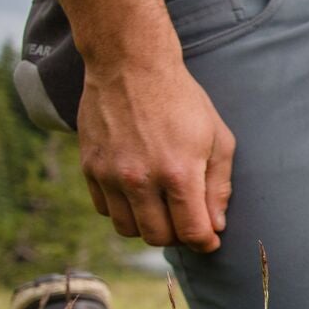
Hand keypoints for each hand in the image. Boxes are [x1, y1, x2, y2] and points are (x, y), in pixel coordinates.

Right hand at [76, 49, 235, 251]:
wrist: (131, 66)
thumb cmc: (183, 101)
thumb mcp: (218, 139)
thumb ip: (219, 186)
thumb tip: (216, 225)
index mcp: (179, 173)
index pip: (192, 232)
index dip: (205, 242)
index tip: (210, 240)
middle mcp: (140, 179)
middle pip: (158, 237)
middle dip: (178, 236)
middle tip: (187, 221)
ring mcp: (110, 175)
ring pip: (128, 229)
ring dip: (148, 226)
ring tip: (162, 209)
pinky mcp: (89, 167)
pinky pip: (105, 210)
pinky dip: (123, 210)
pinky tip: (138, 194)